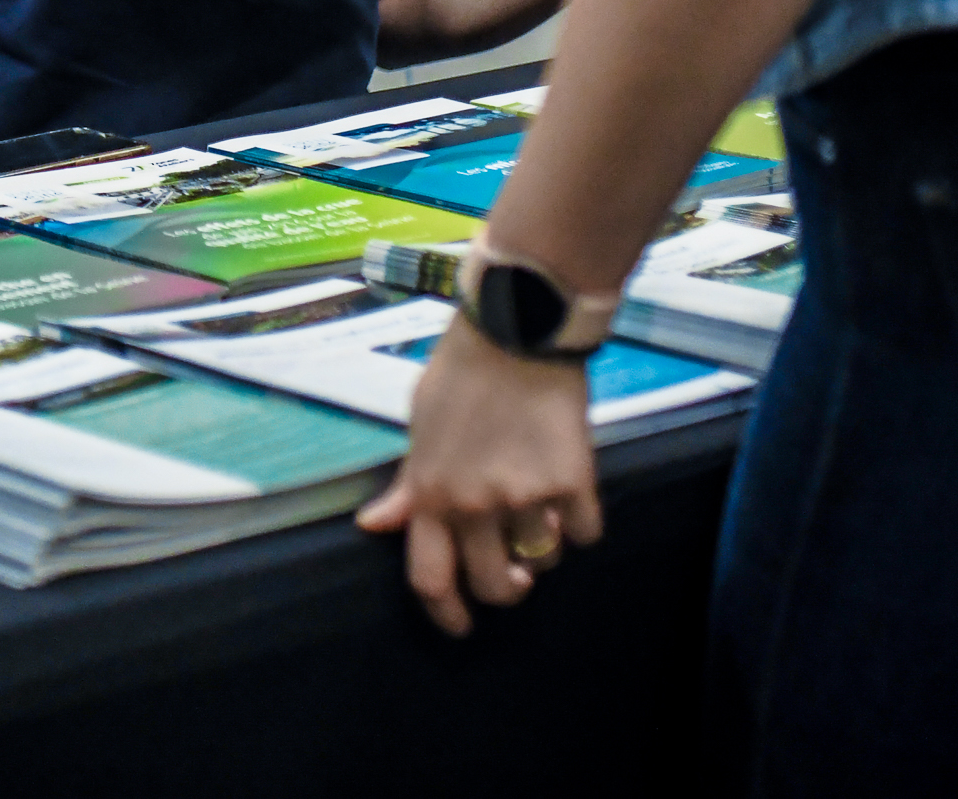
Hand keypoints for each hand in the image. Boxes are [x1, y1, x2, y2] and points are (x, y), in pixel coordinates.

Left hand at [354, 320, 605, 635]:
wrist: (516, 331)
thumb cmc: (460, 373)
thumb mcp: (420, 428)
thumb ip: (407, 485)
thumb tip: (373, 525)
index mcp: (431, 493)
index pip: (429, 578)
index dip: (446, 614)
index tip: (461, 626)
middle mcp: (475, 504)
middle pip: (495, 586)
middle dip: (508, 589)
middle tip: (516, 575)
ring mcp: (526, 496)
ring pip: (544, 561)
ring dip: (544, 547)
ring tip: (540, 509)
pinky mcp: (573, 482)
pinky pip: (583, 533)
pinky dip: (579, 522)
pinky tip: (570, 492)